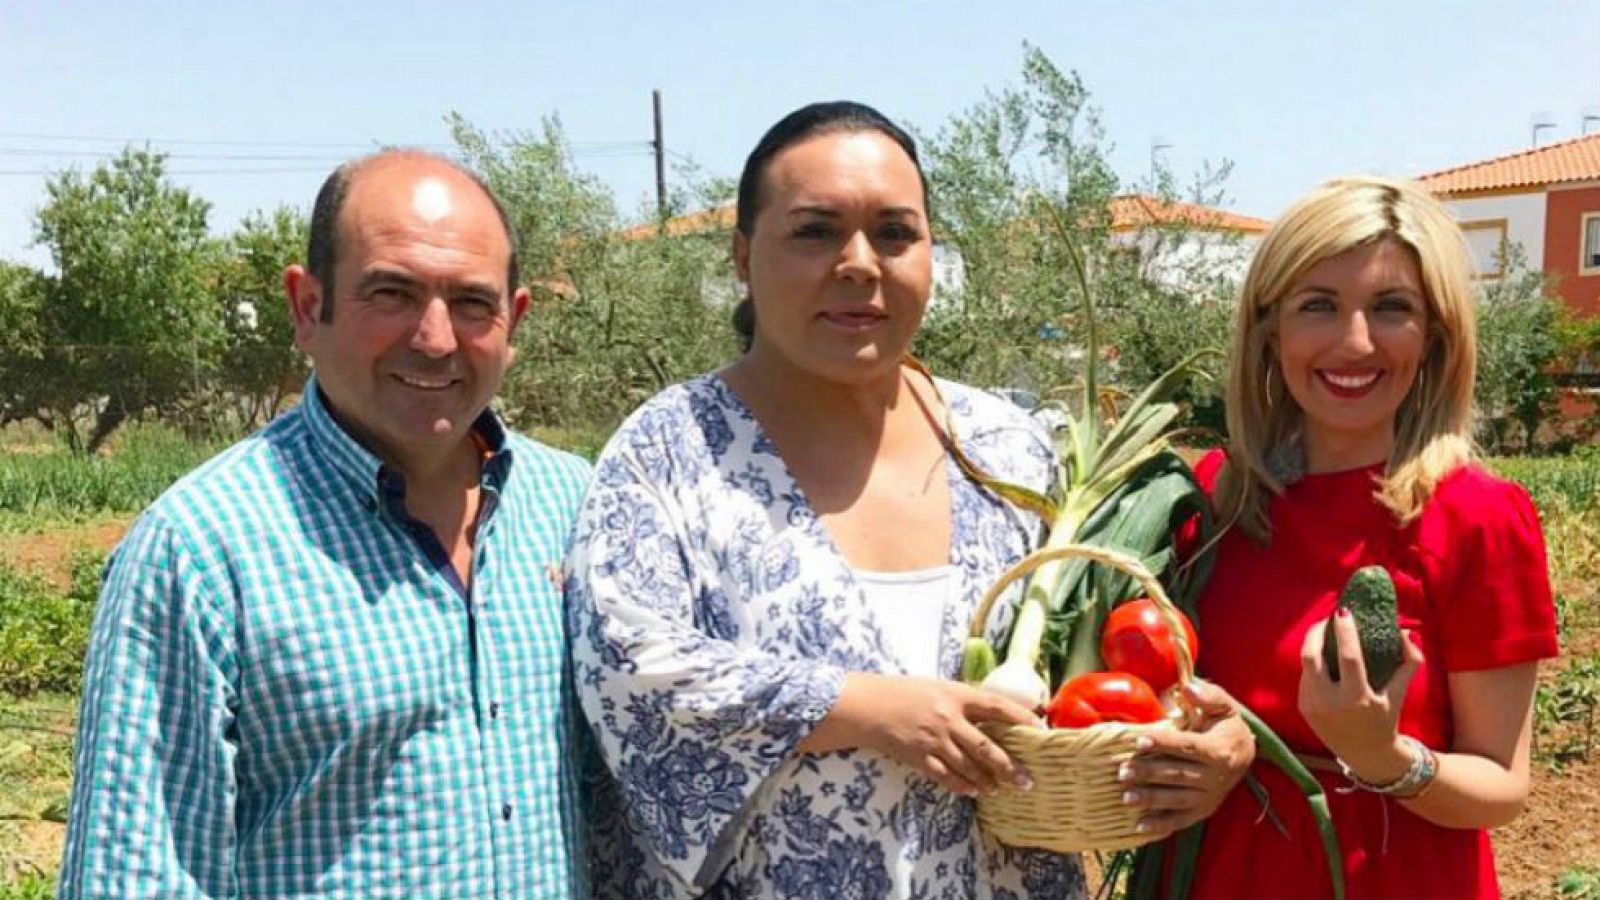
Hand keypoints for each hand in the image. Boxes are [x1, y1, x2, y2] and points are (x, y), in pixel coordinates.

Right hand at [840, 673, 1038, 797]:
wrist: (868, 706)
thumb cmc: (904, 692)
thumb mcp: (938, 687)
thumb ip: (963, 700)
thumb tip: (993, 714)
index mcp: (955, 695)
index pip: (996, 706)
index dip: (1020, 717)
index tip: (1040, 729)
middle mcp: (948, 718)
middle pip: (986, 747)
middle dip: (1009, 767)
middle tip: (1026, 781)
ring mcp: (934, 740)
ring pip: (969, 767)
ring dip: (987, 780)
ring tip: (1000, 789)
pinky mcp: (919, 757)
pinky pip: (946, 776)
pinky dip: (961, 786)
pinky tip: (973, 792)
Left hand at [1119, 679, 1255, 835]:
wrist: (1245, 755)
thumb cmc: (1226, 725)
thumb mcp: (1223, 705)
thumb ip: (1207, 695)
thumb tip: (1188, 687)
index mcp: (1218, 750)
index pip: (1187, 746)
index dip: (1163, 743)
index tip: (1139, 740)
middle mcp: (1215, 777)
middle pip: (1177, 775)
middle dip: (1148, 773)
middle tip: (1121, 771)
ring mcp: (1208, 797)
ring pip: (1175, 799)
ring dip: (1150, 799)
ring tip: (1125, 797)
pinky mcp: (1201, 810)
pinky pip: (1180, 820)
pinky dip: (1160, 825)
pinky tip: (1139, 827)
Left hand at [1298, 609, 1424, 778]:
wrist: (1366, 755)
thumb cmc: (1386, 720)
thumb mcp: (1399, 693)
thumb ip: (1408, 662)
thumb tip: (1405, 631)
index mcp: (1357, 699)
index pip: (1347, 657)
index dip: (1344, 631)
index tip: (1344, 611)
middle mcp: (1329, 703)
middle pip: (1312, 656)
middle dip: (1317, 632)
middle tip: (1330, 619)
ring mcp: (1312, 705)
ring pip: (1307, 664)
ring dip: (1315, 645)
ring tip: (1328, 633)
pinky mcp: (1303, 707)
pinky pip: (1305, 676)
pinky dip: (1314, 664)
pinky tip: (1324, 656)